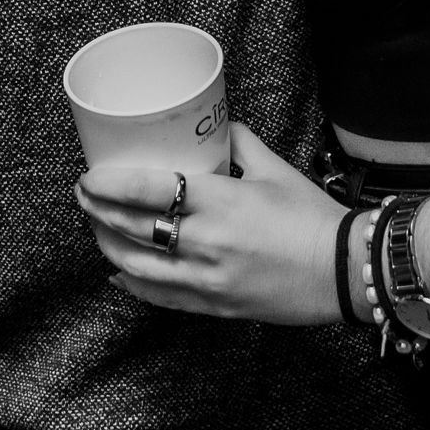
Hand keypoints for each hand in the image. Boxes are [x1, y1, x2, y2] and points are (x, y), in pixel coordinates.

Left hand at [75, 123, 342, 324]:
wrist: (345, 271)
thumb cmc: (312, 218)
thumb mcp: (274, 169)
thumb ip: (240, 143)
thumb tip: (218, 124)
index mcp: (219, 201)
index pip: (147, 190)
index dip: (110, 184)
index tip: (90, 176)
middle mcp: (206, 241)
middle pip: (132, 227)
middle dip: (98, 211)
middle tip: (83, 195)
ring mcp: (207, 278)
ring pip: (138, 266)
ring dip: (108, 245)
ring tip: (95, 228)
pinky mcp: (214, 305)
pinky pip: (161, 297)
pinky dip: (134, 284)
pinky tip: (119, 273)